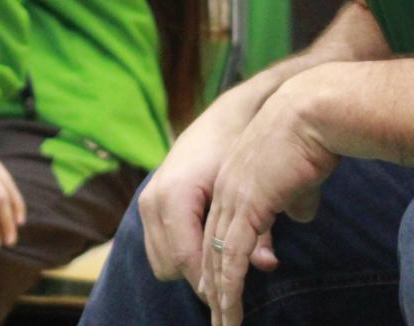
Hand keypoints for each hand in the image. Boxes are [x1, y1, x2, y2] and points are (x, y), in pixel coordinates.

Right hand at [135, 93, 258, 285]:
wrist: (228, 115)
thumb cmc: (243, 148)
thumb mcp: (252, 189)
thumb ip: (258, 230)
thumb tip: (267, 264)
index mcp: (175, 195)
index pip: (187, 258)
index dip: (209, 282)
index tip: (231, 298)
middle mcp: (154, 200)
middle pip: (171, 265)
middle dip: (199, 276)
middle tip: (230, 279)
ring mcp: (146, 201)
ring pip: (162, 261)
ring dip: (188, 267)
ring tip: (220, 261)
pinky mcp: (147, 202)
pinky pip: (158, 247)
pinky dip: (179, 253)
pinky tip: (206, 244)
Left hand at [198, 84, 339, 325]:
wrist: (315, 110)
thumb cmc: (316, 133)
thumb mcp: (300, 172)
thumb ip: (293, 196)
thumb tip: (301, 216)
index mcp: (235, 177)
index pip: (219, 228)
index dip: (221, 259)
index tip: (223, 287)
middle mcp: (225, 189)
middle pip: (210, 248)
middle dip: (213, 286)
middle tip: (217, 316)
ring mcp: (232, 199)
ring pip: (217, 260)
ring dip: (220, 298)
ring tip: (224, 325)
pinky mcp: (246, 210)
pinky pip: (231, 260)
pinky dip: (230, 291)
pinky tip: (229, 312)